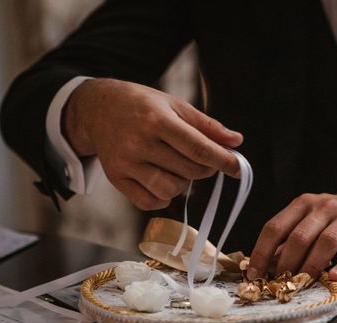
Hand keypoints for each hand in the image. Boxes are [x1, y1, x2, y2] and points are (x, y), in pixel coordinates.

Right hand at [63, 78, 242, 209]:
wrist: (97, 108)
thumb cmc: (142, 106)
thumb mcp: (174, 105)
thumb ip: (207, 126)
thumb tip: (236, 142)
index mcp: (157, 119)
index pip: (198, 147)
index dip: (223, 160)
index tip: (239, 168)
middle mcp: (139, 142)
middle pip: (189, 170)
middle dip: (205, 169)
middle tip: (202, 159)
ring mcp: (126, 163)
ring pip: (172, 189)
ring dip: (184, 184)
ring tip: (177, 167)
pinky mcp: (116, 178)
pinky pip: (150, 202)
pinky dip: (163, 196)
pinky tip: (162, 179)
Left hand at [247, 192, 336, 282]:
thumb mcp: (311, 221)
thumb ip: (290, 239)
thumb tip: (265, 265)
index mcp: (303, 204)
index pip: (275, 227)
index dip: (261, 252)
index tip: (254, 274)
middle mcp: (323, 207)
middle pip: (299, 237)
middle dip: (286, 263)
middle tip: (280, 284)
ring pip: (325, 242)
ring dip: (311, 266)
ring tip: (302, 284)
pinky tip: (334, 278)